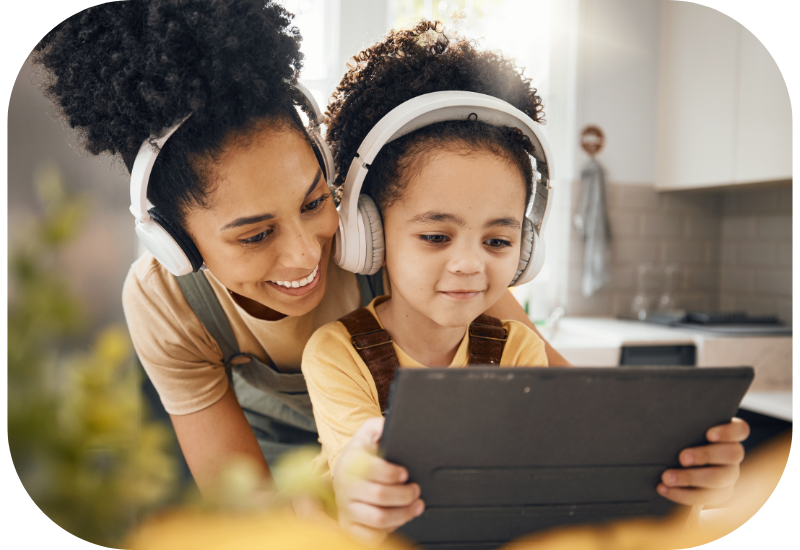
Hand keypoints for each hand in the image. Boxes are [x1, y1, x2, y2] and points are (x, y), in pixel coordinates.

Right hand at [333, 417, 424, 546]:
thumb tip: (394, 423)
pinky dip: (388, 530)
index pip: (372, 469)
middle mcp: (345, 486)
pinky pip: (370, 537)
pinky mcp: (348, 526)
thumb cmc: (362, 452)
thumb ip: (381, 425)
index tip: (406, 473)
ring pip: (378, 519)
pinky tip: (397, 519)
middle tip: (416, 490)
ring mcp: (346, 508)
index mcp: (350, 461)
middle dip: (405, 494)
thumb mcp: (369, 431)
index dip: (392, 473)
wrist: (345, 471)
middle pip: (379, 496)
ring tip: (415, 506)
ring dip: (403, 514)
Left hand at [658, 417, 749, 506]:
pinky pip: (706, 498)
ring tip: (667, 478)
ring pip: (719, 479)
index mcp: (729, 435)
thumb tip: (664, 422)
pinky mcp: (720, 493)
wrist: (682, 462)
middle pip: (732, 454)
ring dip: (690, 478)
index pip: (740, 430)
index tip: (708, 434)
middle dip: (705, 456)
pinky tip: (664, 488)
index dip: (727, 432)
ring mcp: (729, 475)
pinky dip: (682, 494)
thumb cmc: (684, 438)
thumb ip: (685, 426)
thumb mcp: (687, 430)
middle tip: (682, 458)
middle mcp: (733, 455)